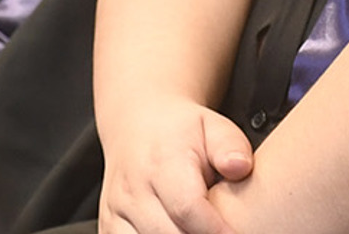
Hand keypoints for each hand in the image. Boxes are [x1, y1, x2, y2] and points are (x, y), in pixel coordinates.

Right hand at [101, 98, 253, 233]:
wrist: (137, 125)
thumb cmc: (179, 131)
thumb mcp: (213, 127)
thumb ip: (231, 146)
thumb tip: (239, 166)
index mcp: (162, 163)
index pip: (186, 207)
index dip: (214, 229)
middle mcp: (133, 188)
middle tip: (221, 233)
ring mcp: (117, 210)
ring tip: (198, 230)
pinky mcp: (109, 225)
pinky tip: (176, 232)